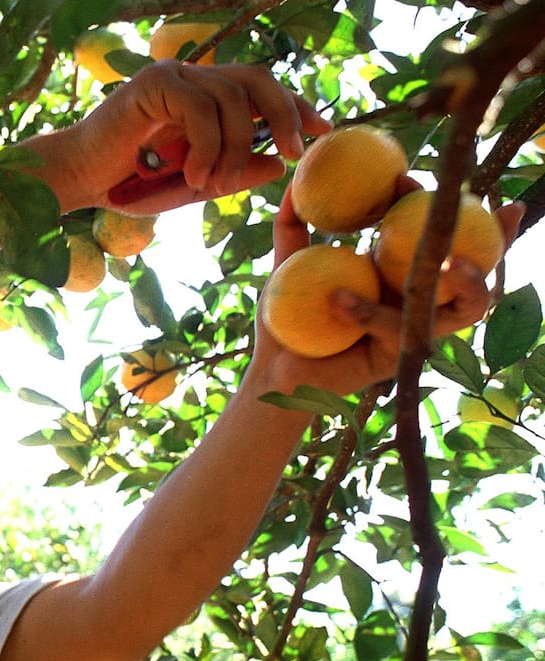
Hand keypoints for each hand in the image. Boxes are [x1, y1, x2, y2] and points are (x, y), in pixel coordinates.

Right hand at [60, 60, 330, 213]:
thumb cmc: (131, 185)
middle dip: (283, 113)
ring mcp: (174, 76)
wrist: (81, 181)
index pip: (261, 90)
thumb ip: (234, 173)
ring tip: (214, 183)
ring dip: (233, 147)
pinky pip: (200, 107)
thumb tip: (280, 164)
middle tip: (292, 150)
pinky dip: (205, 144)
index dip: (294, 106)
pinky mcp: (154, 83)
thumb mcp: (195, 185)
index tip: (320, 131)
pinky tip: (192, 173)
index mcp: (206, 98)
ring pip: (232, 98)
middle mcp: (193, 79)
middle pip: (257, 80)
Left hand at [250, 181, 523, 396]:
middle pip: (474, 266)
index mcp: (396, 270)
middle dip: (499, 237)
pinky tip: (337, 298)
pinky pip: (397, 329)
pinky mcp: (401, 355)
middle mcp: (416, 298)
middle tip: (494, 209)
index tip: (403, 178)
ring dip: (470, 281)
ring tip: (450, 262)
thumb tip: (294, 184)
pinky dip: (369, 311)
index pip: (430, 232)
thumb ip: (292, 226)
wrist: (274, 369)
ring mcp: (415, 327)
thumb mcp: (288, 265)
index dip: (434, 203)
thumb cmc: (284, 318)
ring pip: (466, 306)